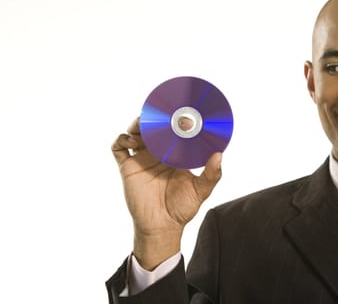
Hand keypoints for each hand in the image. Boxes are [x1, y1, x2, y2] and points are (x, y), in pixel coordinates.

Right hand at [111, 117, 222, 269]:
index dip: (173, 121)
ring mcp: (141, 159)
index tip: (179, 112)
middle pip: (151, 127)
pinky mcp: (128, 167)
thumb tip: (219, 156)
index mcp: (173, 154)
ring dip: (137, 124)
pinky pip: (118, 147)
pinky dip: (121, 138)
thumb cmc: (182, 208)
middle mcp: (156, 153)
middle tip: (159, 113)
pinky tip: (132, 140)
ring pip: (134, 132)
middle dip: (153, 118)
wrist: (162, 226)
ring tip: (144, 124)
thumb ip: (211, 174)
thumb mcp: (200, 190)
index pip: (171, 131)